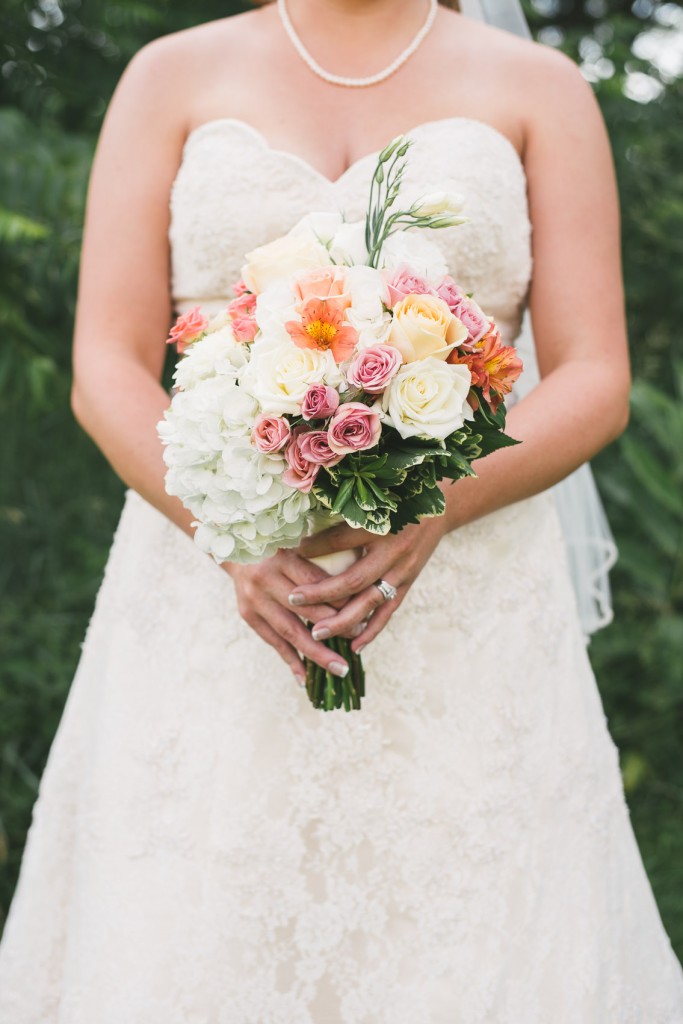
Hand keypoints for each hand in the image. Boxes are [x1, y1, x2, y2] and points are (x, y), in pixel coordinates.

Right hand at [224, 549, 361, 684]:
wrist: (236, 551)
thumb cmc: (277, 545)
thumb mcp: (297, 544)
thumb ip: (321, 560)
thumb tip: (357, 589)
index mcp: (283, 558)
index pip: (317, 583)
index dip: (339, 600)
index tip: (362, 613)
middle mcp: (266, 579)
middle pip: (305, 610)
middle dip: (334, 627)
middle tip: (358, 638)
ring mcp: (255, 600)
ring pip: (290, 631)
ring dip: (316, 653)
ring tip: (340, 668)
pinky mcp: (248, 615)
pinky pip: (273, 642)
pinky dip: (290, 661)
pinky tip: (305, 679)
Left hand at [289, 515, 447, 652]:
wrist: (439, 509)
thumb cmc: (398, 501)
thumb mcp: (374, 502)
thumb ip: (344, 514)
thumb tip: (305, 527)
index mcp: (381, 526)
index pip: (341, 541)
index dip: (315, 548)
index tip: (290, 553)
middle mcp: (392, 552)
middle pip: (353, 580)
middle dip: (321, 593)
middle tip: (293, 600)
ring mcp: (402, 571)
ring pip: (369, 602)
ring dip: (343, 621)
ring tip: (317, 632)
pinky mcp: (408, 583)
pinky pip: (388, 612)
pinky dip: (372, 631)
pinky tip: (354, 647)